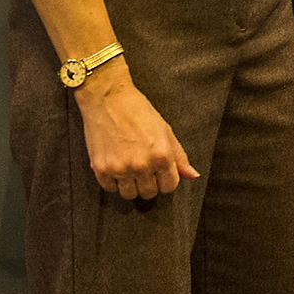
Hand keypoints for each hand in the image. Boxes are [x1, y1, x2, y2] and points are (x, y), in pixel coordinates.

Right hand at [75, 60, 199, 199]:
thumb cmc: (139, 111)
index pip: (169, 186)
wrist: (108, 99)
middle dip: (149, 183)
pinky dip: (113, 182)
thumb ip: (179, 156)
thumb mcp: (166, 130)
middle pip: (149, 193)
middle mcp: (142, 165)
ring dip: (131, 185)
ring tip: (130, 168)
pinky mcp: (101, 168)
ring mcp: (120, 168)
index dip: (166, 180)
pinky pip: (110, 189)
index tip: (160, 172)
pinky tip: (116, 166)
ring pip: (130, 195)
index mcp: (162, 155)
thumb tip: (193, 176)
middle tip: (144, 169)